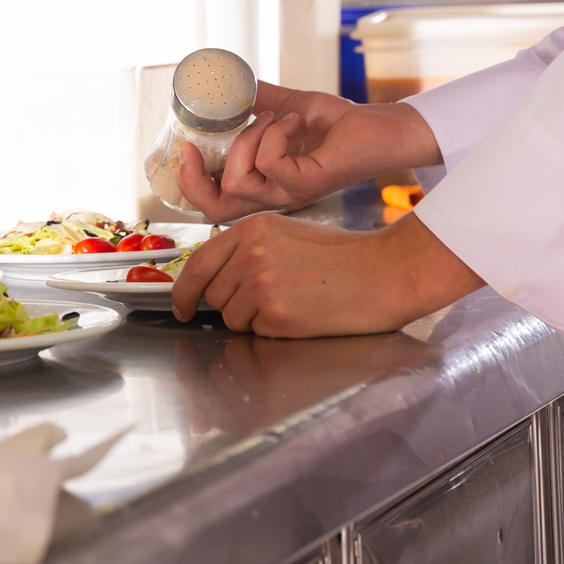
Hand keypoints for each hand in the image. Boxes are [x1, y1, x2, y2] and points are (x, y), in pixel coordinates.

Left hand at [171, 210, 481, 336]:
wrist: (382, 272)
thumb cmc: (342, 256)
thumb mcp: (286, 234)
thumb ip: (247, 250)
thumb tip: (214, 278)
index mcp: (251, 230)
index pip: (198, 263)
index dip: (184, 291)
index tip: (182, 306)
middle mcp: (250, 254)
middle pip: (212, 295)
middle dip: (230, 304)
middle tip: (268, 301)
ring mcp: (261, 285)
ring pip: (231, 318)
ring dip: (253, 320)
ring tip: (291, 303)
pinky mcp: (276, 315)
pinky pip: (255, 333)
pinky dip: (272, 331)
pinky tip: (300, 314)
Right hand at [176, 82, 438, 219]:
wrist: (379, 126)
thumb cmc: (340, 123)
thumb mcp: (288, 109)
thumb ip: (260, 104)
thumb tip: (230, 86)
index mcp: (264, 185)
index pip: (214, 204)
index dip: (189, 183)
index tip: (186, 148)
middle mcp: (273, 196)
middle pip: (215, 210)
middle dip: (195, 179)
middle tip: (195, 148)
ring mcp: (289, 193)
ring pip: (239, 180)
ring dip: (248, 138)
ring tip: (275, 118)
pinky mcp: (307, 183)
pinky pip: (269, 163)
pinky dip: (275, 133)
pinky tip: (295, 121)